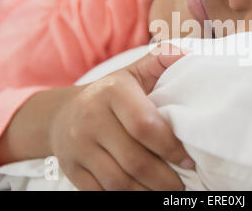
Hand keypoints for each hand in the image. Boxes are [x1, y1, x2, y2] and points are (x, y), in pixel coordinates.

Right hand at [49, 43, 193, 190]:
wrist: (62, 113)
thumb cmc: (109, 94)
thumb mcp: (132, 73)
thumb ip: (160, 61)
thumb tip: (189, 54)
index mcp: (112, 92)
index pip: (145, 126)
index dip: (170, 147)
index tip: (188, 161)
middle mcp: (91, 118)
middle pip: (134, 160)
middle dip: (163, 179)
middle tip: (181, 187)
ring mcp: (78, 146)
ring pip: (118, 182)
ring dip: (146, 192)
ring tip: (165, 192)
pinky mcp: (70, 168)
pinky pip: (100, 192)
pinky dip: (124, 197)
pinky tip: (142, 193)